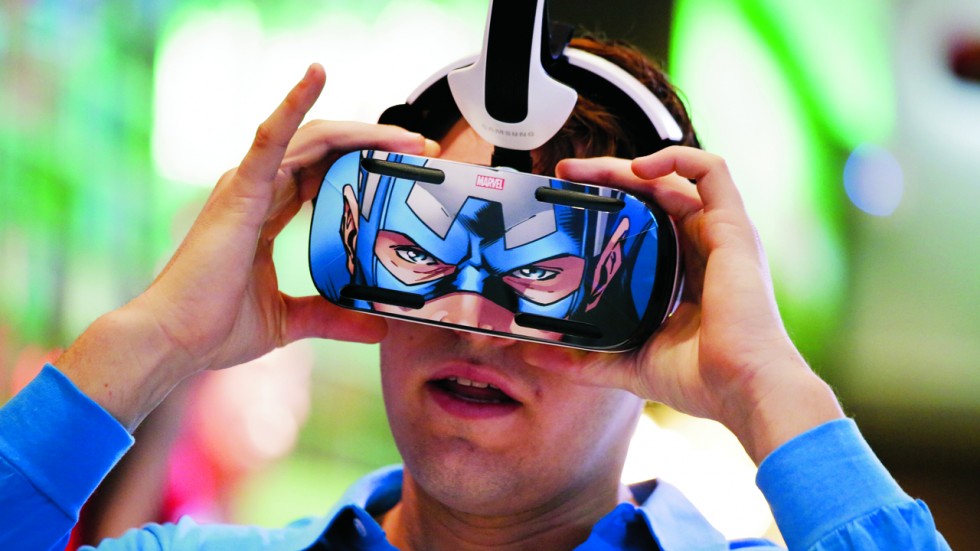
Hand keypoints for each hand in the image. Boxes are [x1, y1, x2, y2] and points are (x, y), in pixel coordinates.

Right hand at [56, 63, 439, 428]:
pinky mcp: (240, 191)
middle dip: (377, 145)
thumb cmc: (216, 327)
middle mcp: (259, 188)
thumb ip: (331, 316)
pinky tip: (316, 76)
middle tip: (424, 151)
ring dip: (362, 133)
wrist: (176, 342)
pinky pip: (269, 138)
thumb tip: (376, 327)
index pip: (327, 171)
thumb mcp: (289, 318)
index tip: (414, 169)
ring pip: (313, 139)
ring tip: (405, 138)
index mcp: (268, 211)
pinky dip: (292, 105)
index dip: (368, 163)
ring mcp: (248, 185)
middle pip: (328, 149)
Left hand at [523, 146, 842, 461]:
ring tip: (583, 170)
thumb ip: (586, 359)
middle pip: (652, 194)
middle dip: (606, 177)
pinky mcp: (733, 226)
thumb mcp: (629, 363)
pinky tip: (638, 169)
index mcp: (685, 273)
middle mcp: (704, 247)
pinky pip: (711, 170)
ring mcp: (720, 234)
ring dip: (626, 164)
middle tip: (563, 174)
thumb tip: (539, 356)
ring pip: (673, 177)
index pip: (644, 223)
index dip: (608, 207)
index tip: (566, 204)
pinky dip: (676, 158)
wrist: (741, 389)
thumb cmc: (700, 381)